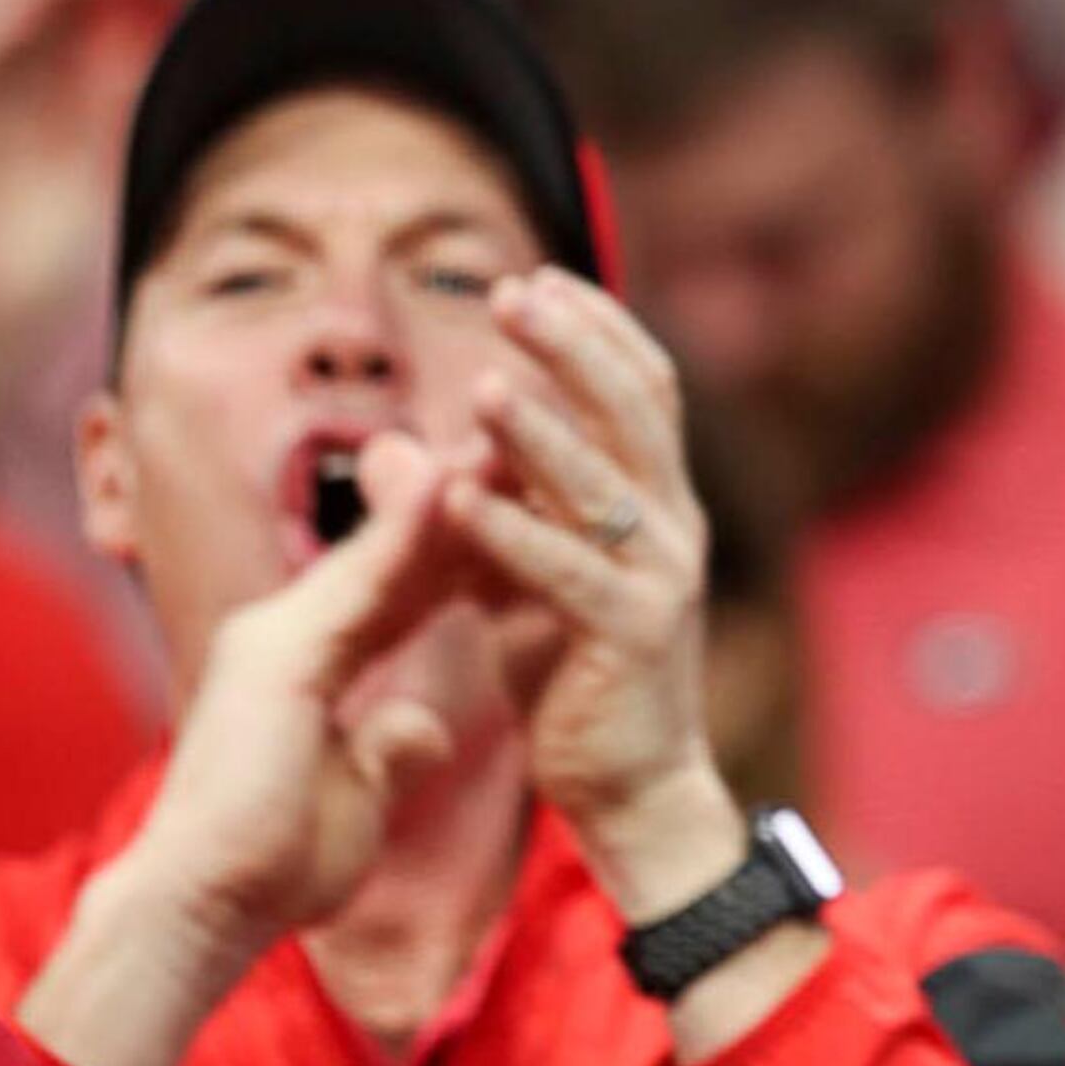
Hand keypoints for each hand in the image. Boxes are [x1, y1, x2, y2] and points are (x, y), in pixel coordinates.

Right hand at [112, 432, 493, 954]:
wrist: (192, 915)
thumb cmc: (269, 872)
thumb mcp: (354, 799)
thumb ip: (388, 751)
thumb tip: (427, 725)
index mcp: (301, 665)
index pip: (398, 589)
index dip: (461, 546)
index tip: (526, 507)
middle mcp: (281, 635)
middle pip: (392, 554)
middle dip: (464, 502)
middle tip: (534, 446)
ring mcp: (272, 641)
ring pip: (378, 551)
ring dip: (446, 494)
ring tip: (513, 437)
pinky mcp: (273, 662)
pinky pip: (356, 585)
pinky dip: (406, 534)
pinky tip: (457, 487)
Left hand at [447, 267, 736, 919]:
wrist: (633, 789)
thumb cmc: (576, 678)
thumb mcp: (516, 579)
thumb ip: (473, 509)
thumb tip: (392, 446)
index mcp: (658, 502)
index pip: (644, 387)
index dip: (596, 327)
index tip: (536, 276)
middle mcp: (672, 525)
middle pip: (634, 409)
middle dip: (572, 346)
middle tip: (513, 291)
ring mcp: (661, 578)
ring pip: (603, 481)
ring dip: (544, 428)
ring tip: (487, 381)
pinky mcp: (632, 636)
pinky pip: (565, 571)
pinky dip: (511, 530)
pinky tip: (456, 497)